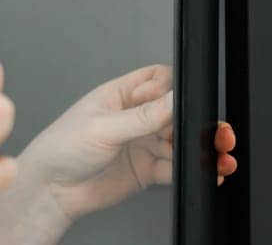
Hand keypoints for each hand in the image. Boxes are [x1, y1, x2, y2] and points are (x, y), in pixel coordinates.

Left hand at [0, 65, 239, 228]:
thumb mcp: (103, 127)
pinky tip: (208, 171)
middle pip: (176, 112)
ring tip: (220, 154)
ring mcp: (141, 144)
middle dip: (198, 120)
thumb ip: (143, 116)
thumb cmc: (61, 149)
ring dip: (201, 147)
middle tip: (217, 130)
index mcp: (119, 96)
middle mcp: (133, 118)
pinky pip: (176, 167)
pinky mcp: (146, 169)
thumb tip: (174, 98)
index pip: (158, 80)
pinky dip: (194, 170)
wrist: (51, 191)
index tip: (193, 100)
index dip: (177, 87)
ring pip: (181, 141)